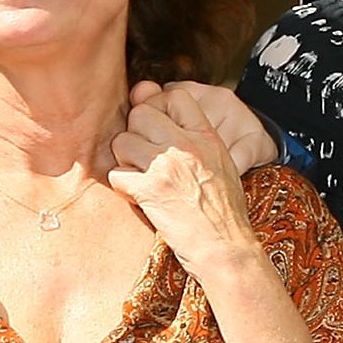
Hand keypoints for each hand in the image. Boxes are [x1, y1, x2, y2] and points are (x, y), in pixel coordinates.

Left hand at [109, 84, 265, 283]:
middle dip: (136, 134)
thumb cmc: (224, 211)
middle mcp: (185, 145)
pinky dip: (123, 188)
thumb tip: (166, 120)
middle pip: (141, 115)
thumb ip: (196, 139)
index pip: (175, 97)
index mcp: (206, 136)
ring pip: (122, 142)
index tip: (157, 127)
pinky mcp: (148, 190)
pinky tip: (139, 196)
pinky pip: (116, 174)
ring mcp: (166, 166)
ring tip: (142, 178)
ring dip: (126, 161)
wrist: (225, 246)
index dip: (159, 107)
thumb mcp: (222, 163)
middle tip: (145, 156)